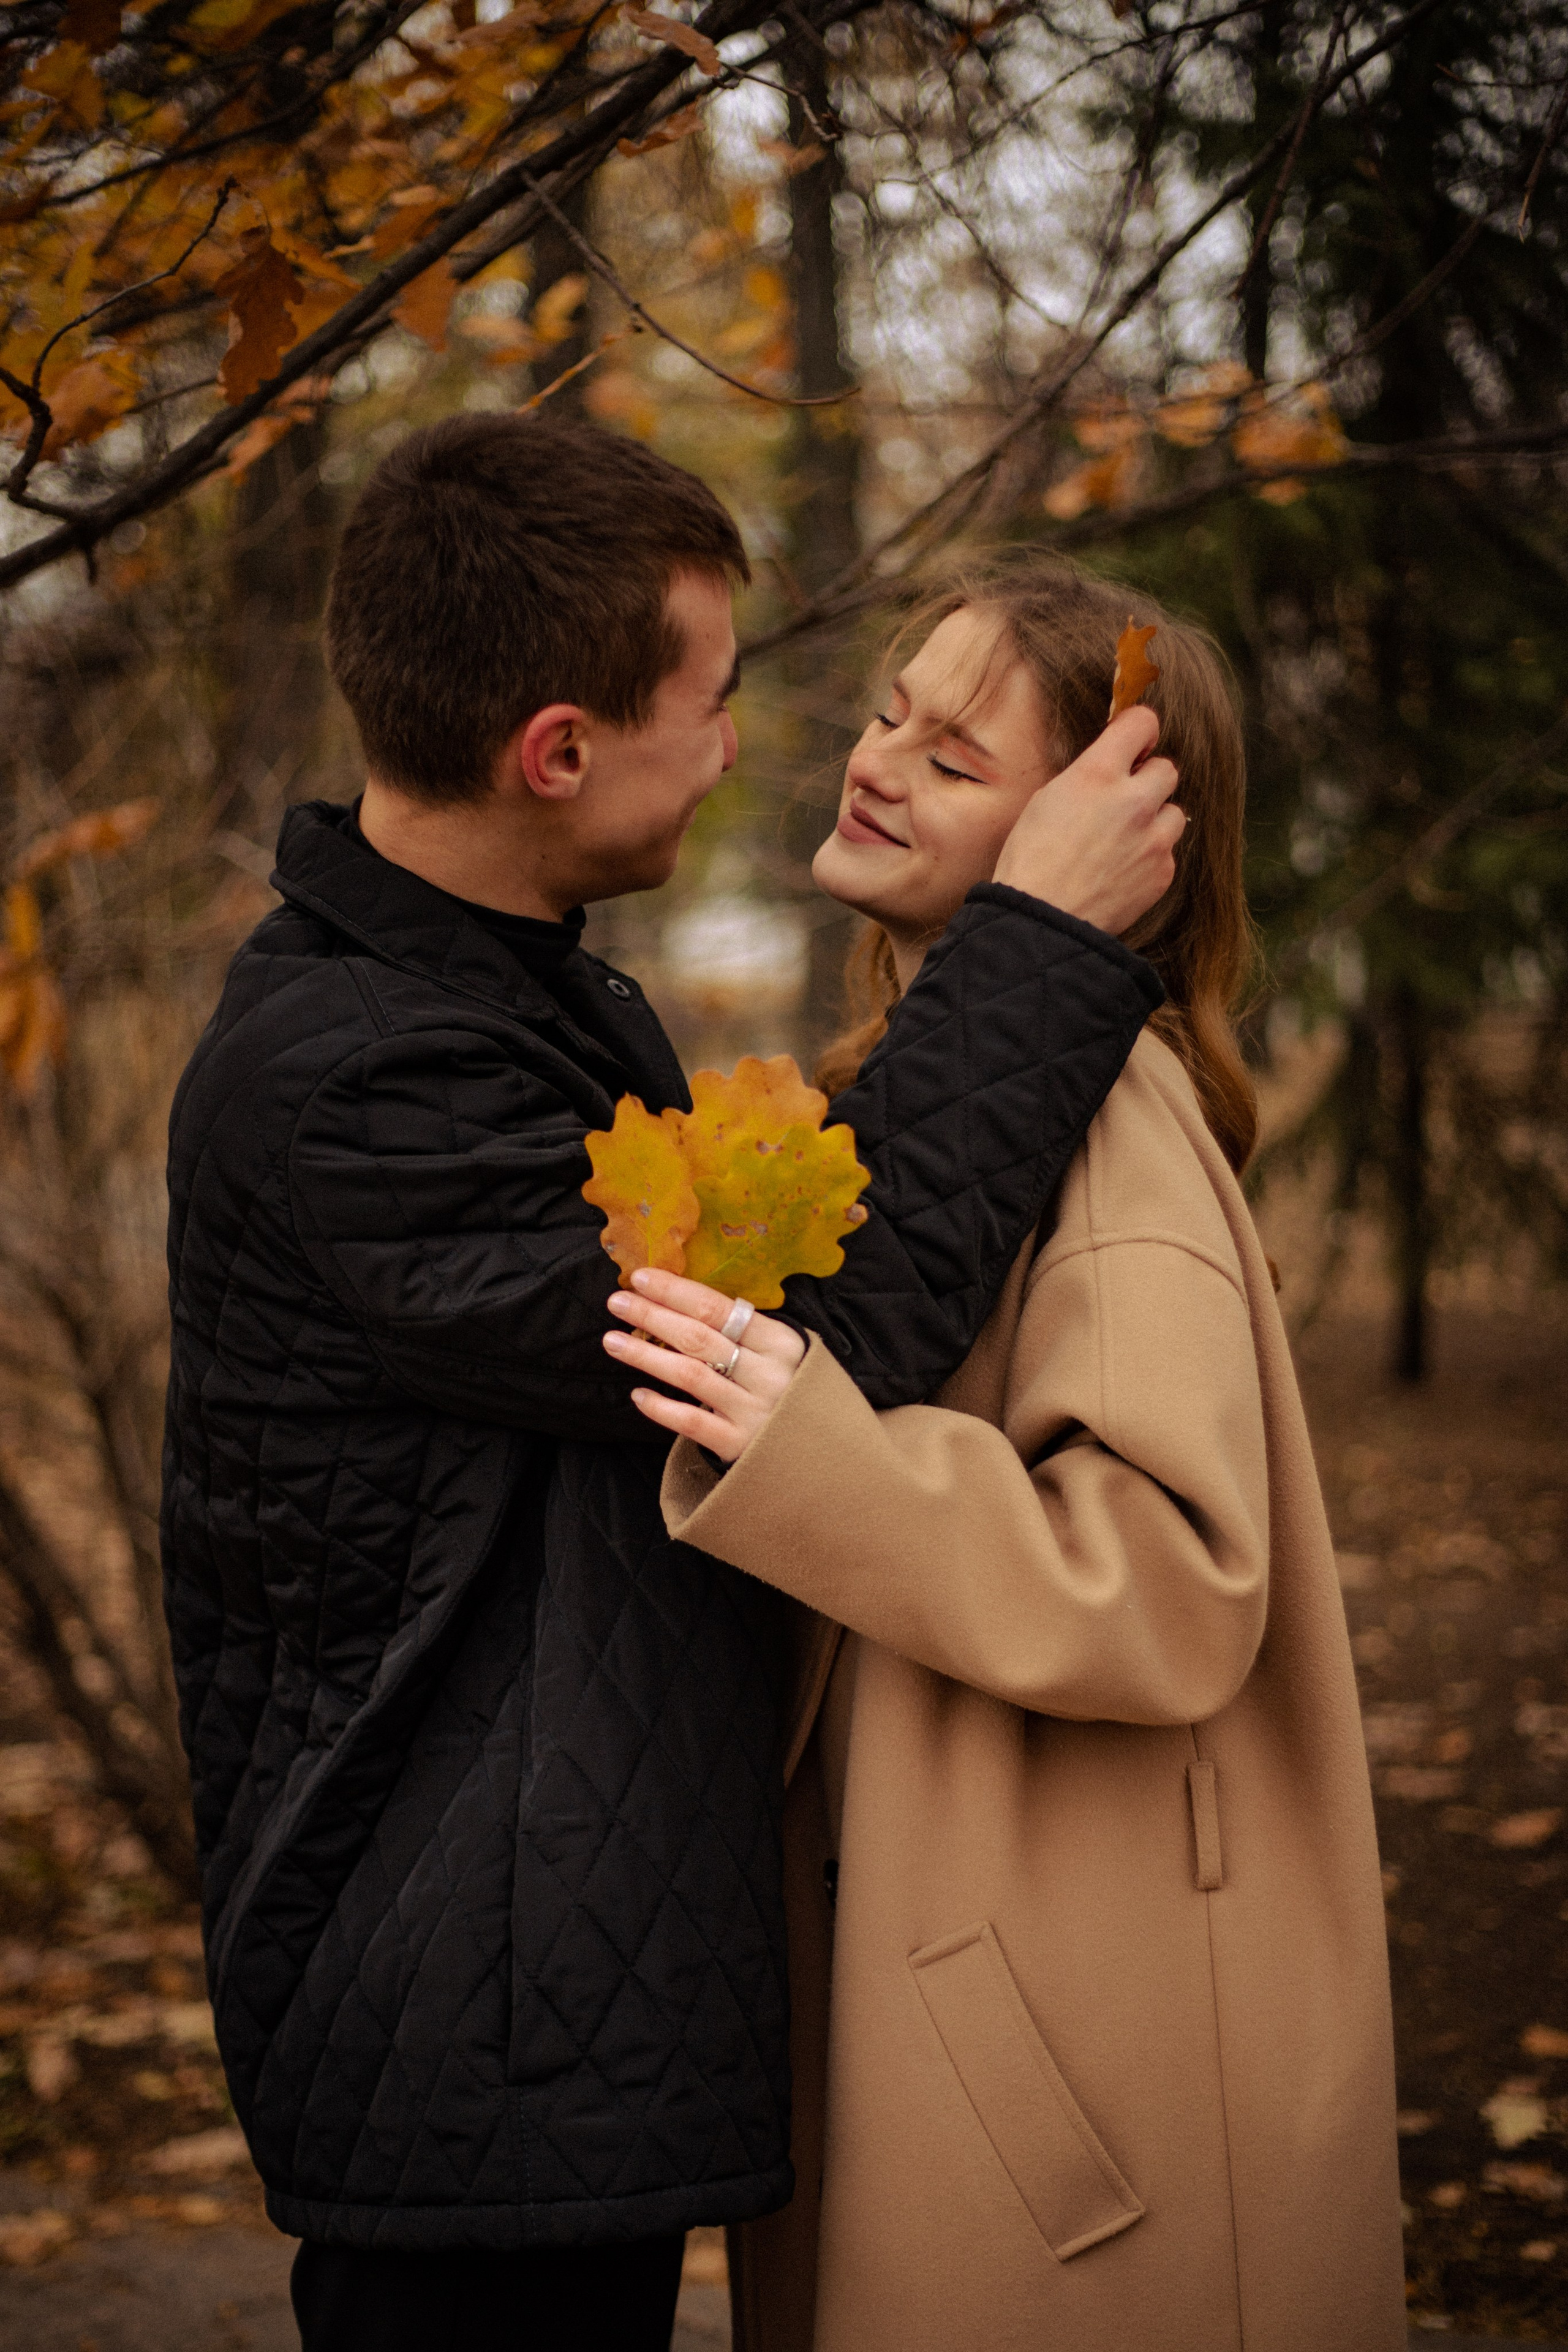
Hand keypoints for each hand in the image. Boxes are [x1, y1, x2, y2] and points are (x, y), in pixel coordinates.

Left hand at [604, 1267, 804, 1463]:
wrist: (828, 1457)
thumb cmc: (796, 1393)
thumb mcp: (783, 1355)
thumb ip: (746, 1333)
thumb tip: (683, 1303)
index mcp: (781, 1342)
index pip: (719, 1309)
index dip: (677, 1291)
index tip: (642, 1278)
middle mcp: (768, 1374)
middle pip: (699, 1338)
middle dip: (653, 1316)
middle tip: (617, 1302)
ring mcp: (754, 1411)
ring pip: (690, 1376)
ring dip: (646, 1356)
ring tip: (613, 1341)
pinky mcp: (741, 1446)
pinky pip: (692, 1422)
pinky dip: (662, 1408)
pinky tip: (638, 1395)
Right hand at [991, 705, 1183, 934]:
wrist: (1041, 921)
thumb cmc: (1031, 862)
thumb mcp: (1046, 800)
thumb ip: (1086, 777)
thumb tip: (1110, 768)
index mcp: (1097, 775)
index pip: (1142, 723)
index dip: (1139, 730)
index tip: (1134, 743)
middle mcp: (1133, 801)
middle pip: (1168, 769)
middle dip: (1148, 780)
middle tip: (1124, 799)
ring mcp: (1153, 840)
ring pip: (1175, 812)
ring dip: (1154, 820)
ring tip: (1123, 840)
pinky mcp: (1162, 872)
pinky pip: (1167, 851)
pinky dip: (1150, 857)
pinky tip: (1121, 870)